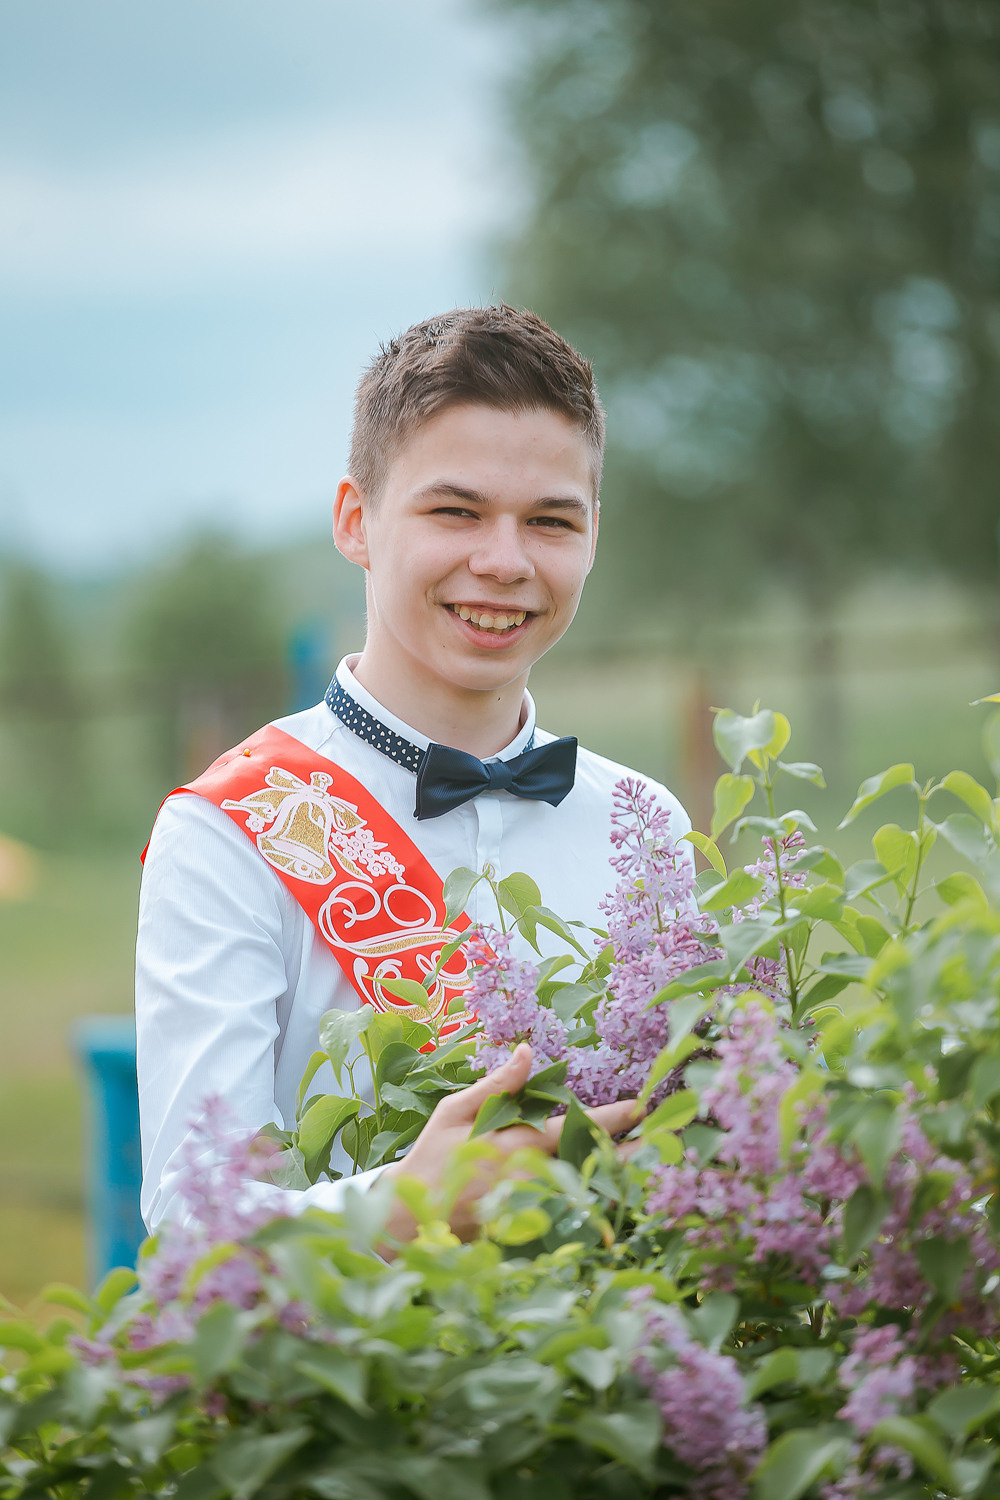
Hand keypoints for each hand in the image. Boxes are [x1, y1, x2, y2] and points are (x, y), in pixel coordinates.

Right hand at [380, 1042, 640, 1244]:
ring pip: (594, 1191)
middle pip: (599, 1164)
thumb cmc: (434, 1156)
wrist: (412, 1218)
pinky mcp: (533, 1227)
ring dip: (627, 1177)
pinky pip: (576, 1213)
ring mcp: (537, 1207)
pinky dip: (603, 1202)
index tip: (643, 1105)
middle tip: (672, 1139)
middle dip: (637, 1152)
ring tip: (661, 1163)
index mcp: (519, 1145)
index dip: (615, 1118)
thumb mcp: (456, 1111)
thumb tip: (528, 1052)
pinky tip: (625, 1193)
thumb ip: (497, 1085)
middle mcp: (537, 1178)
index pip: (578, 1128)